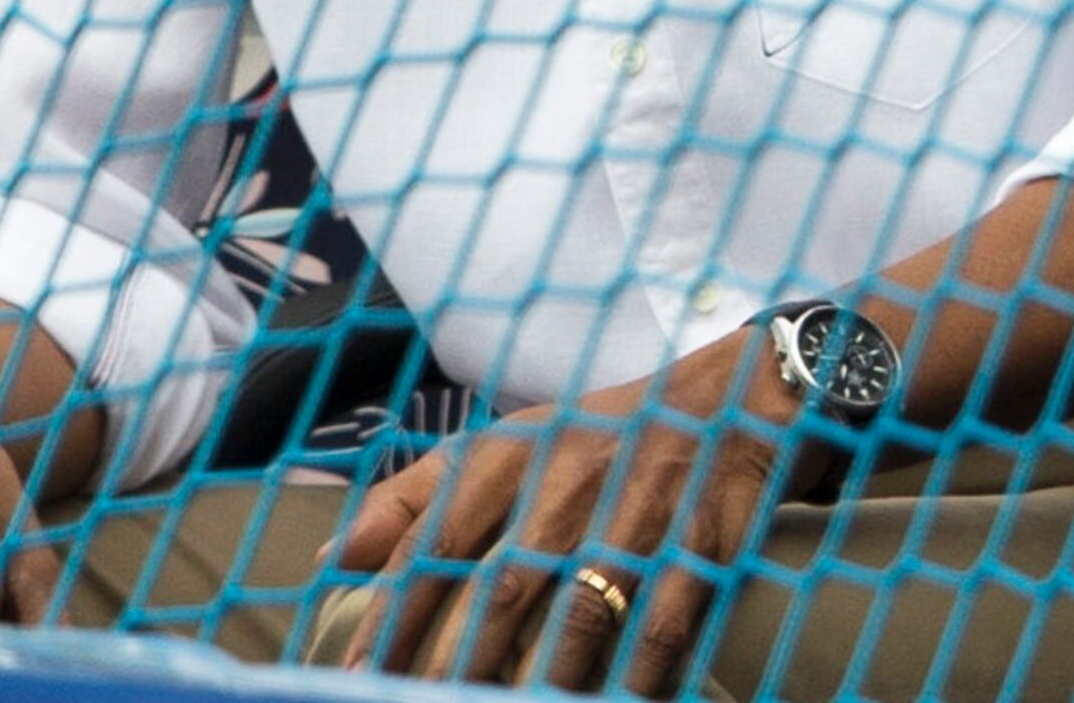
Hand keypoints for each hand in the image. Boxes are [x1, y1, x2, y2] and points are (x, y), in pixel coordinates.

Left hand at [340, 326, 802, 694]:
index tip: (356, 678)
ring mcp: (642, 513)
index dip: (393, 615)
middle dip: (456, 665)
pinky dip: (631, 682)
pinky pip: (660, 630)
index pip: (438, 540)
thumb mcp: (508, 444)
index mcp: (516, 454)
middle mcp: (573, 480)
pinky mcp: (703, 544)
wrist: (739, 399)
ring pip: (579, 617)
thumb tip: (335, 561)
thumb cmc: (600, 437)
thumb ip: (416, 496)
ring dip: (538, 684)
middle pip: (501, 590)